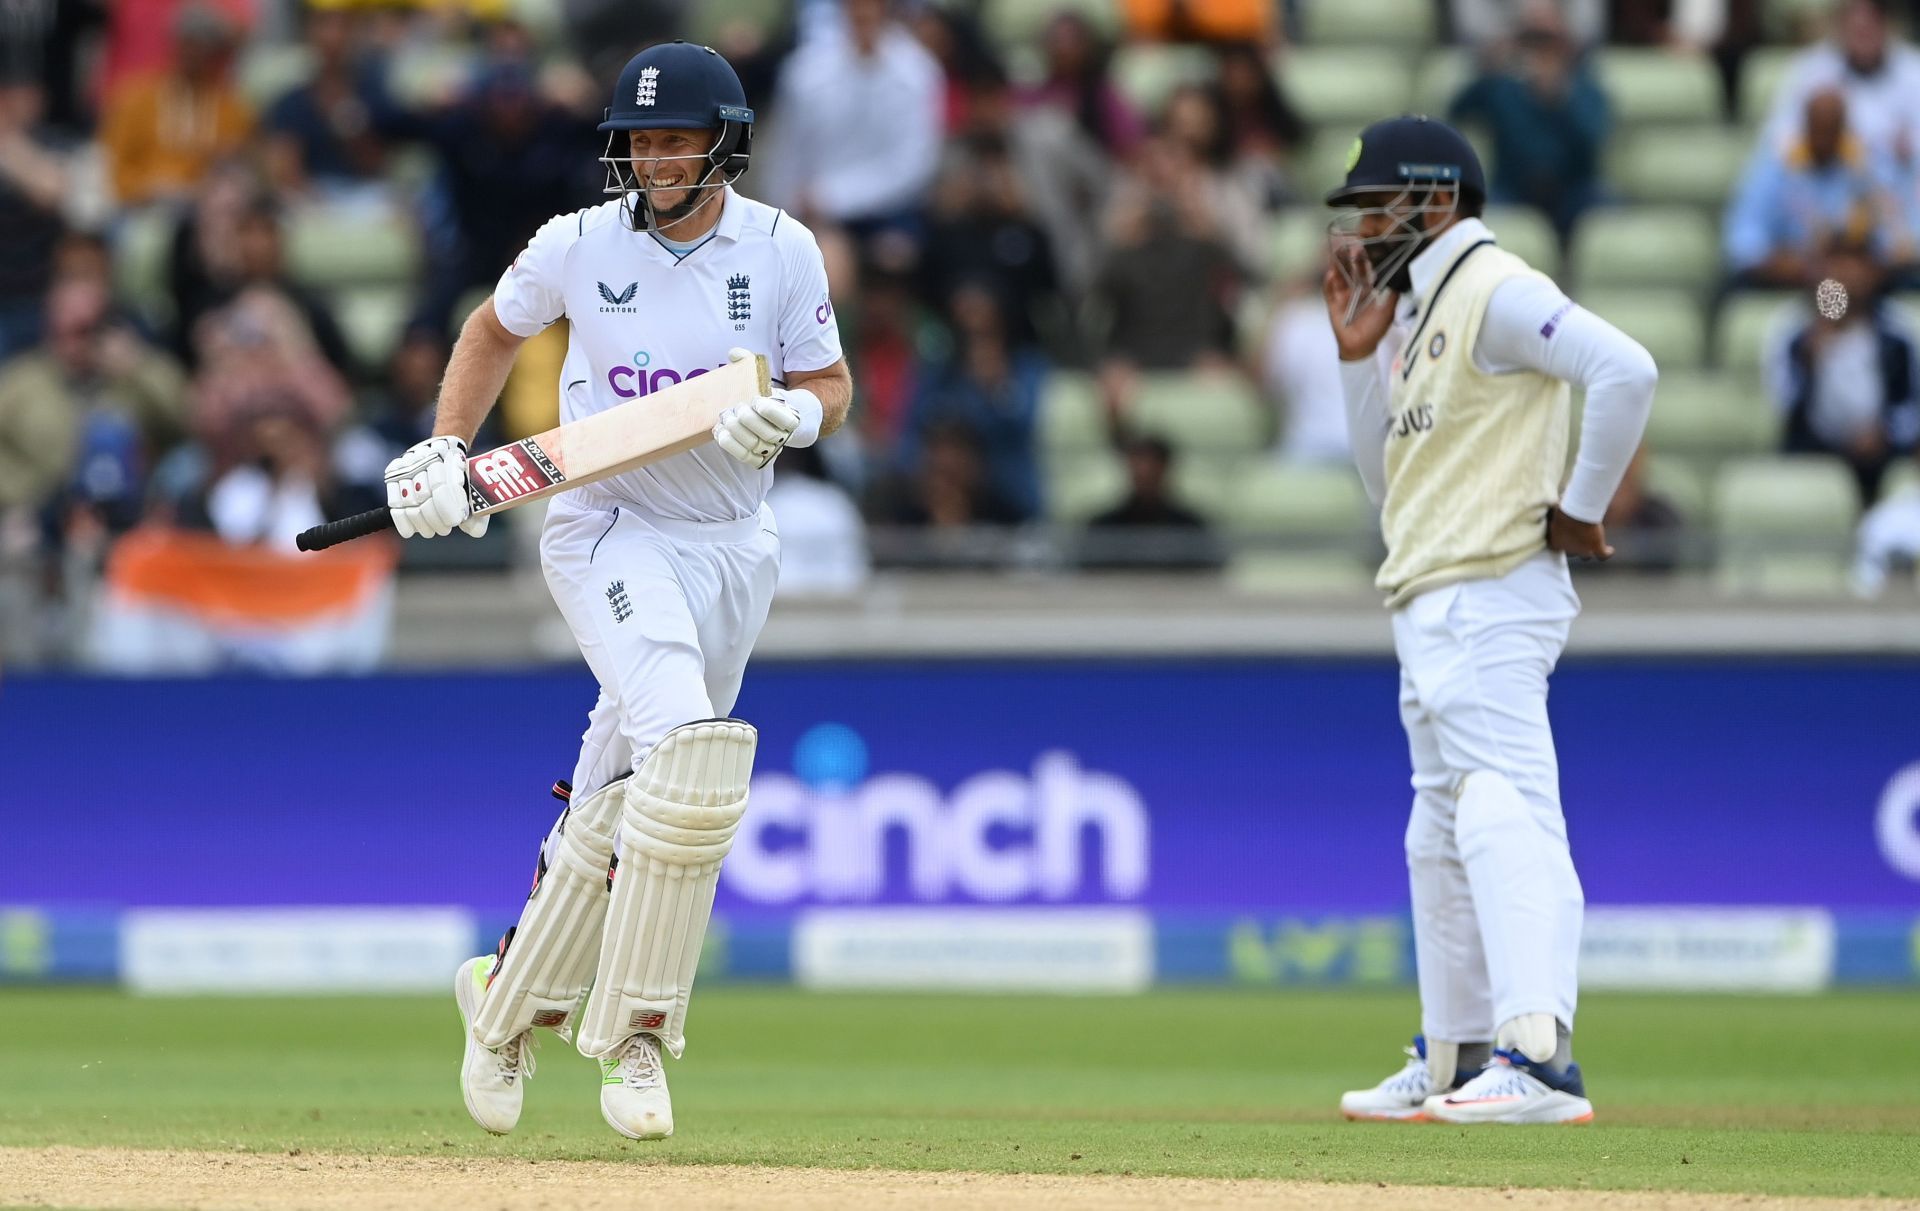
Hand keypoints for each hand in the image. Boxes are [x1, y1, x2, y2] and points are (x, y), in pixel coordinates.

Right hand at [384, 436, 488, 538]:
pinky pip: (394, 502)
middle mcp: (422, 456)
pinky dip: (402, 520)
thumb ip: (478, 511)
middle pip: (424, 495)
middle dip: (435, 518)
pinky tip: (411, 531)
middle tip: (444, 530)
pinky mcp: (393, 473)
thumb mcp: (473, 487)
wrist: (443, 448)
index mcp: (446, 455)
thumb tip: (474, 531)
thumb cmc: (461, 475)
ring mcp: (406, 465)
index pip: (441, 485)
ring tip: (431, 531)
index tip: (455, 521)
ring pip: (408, 500)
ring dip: (421, 522)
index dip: (447, 507)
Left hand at [712, 348, 801, 468]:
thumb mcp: (765, 378)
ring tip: (726, 417)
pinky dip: (730, 445)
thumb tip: (734, 353)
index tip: (757, 399)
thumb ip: (750, 362)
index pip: (786, 419)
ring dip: (737, 431)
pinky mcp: (759, 458)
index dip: (771, 411)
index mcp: (793, 417)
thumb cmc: (769, 396)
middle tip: (737, 407)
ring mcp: (772, 449)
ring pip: (755, 445)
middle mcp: (784, 436)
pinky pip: (744, 456)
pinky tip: (720, 431)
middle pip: (769, 434)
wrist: (779, 420)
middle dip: (749, 420)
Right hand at [1323, 245, 1397, 361]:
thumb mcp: (1388, 308)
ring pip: (1338, 275)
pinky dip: (1329, 282)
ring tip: (1337, 253)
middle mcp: (1355, 287)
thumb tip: (1400, 273)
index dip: (1366, 256)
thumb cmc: (1375, 328)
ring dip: (1337, 264)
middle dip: (1350, 256)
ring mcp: (1342, 294)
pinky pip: (1328, 290)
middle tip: (1352, 244)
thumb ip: (1393, 291)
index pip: (1366, 267)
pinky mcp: (1332, 303)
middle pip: (1350, 267)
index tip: (1366, 244)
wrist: (1360, 346)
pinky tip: (1330, 274)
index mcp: (1369, 286)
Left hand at [1546, 506, 1612, 560]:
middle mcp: (1568, 550)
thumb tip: (1553, 507)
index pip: (1556, 547)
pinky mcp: (1596, 548)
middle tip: (1578, 536)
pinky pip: (1603, 555)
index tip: (1564, 537)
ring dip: (1588, 551)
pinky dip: (1607, 553)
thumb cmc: (1562, 510)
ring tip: (1594, 544)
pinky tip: (1610, 550)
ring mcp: (1583, 551)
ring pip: (1586, 556)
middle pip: (1571, 552)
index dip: (1561, 543)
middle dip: (1574, 546)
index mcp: (1554, 543)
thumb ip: (1554, 516)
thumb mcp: (1554, 513)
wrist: (1575, 513)